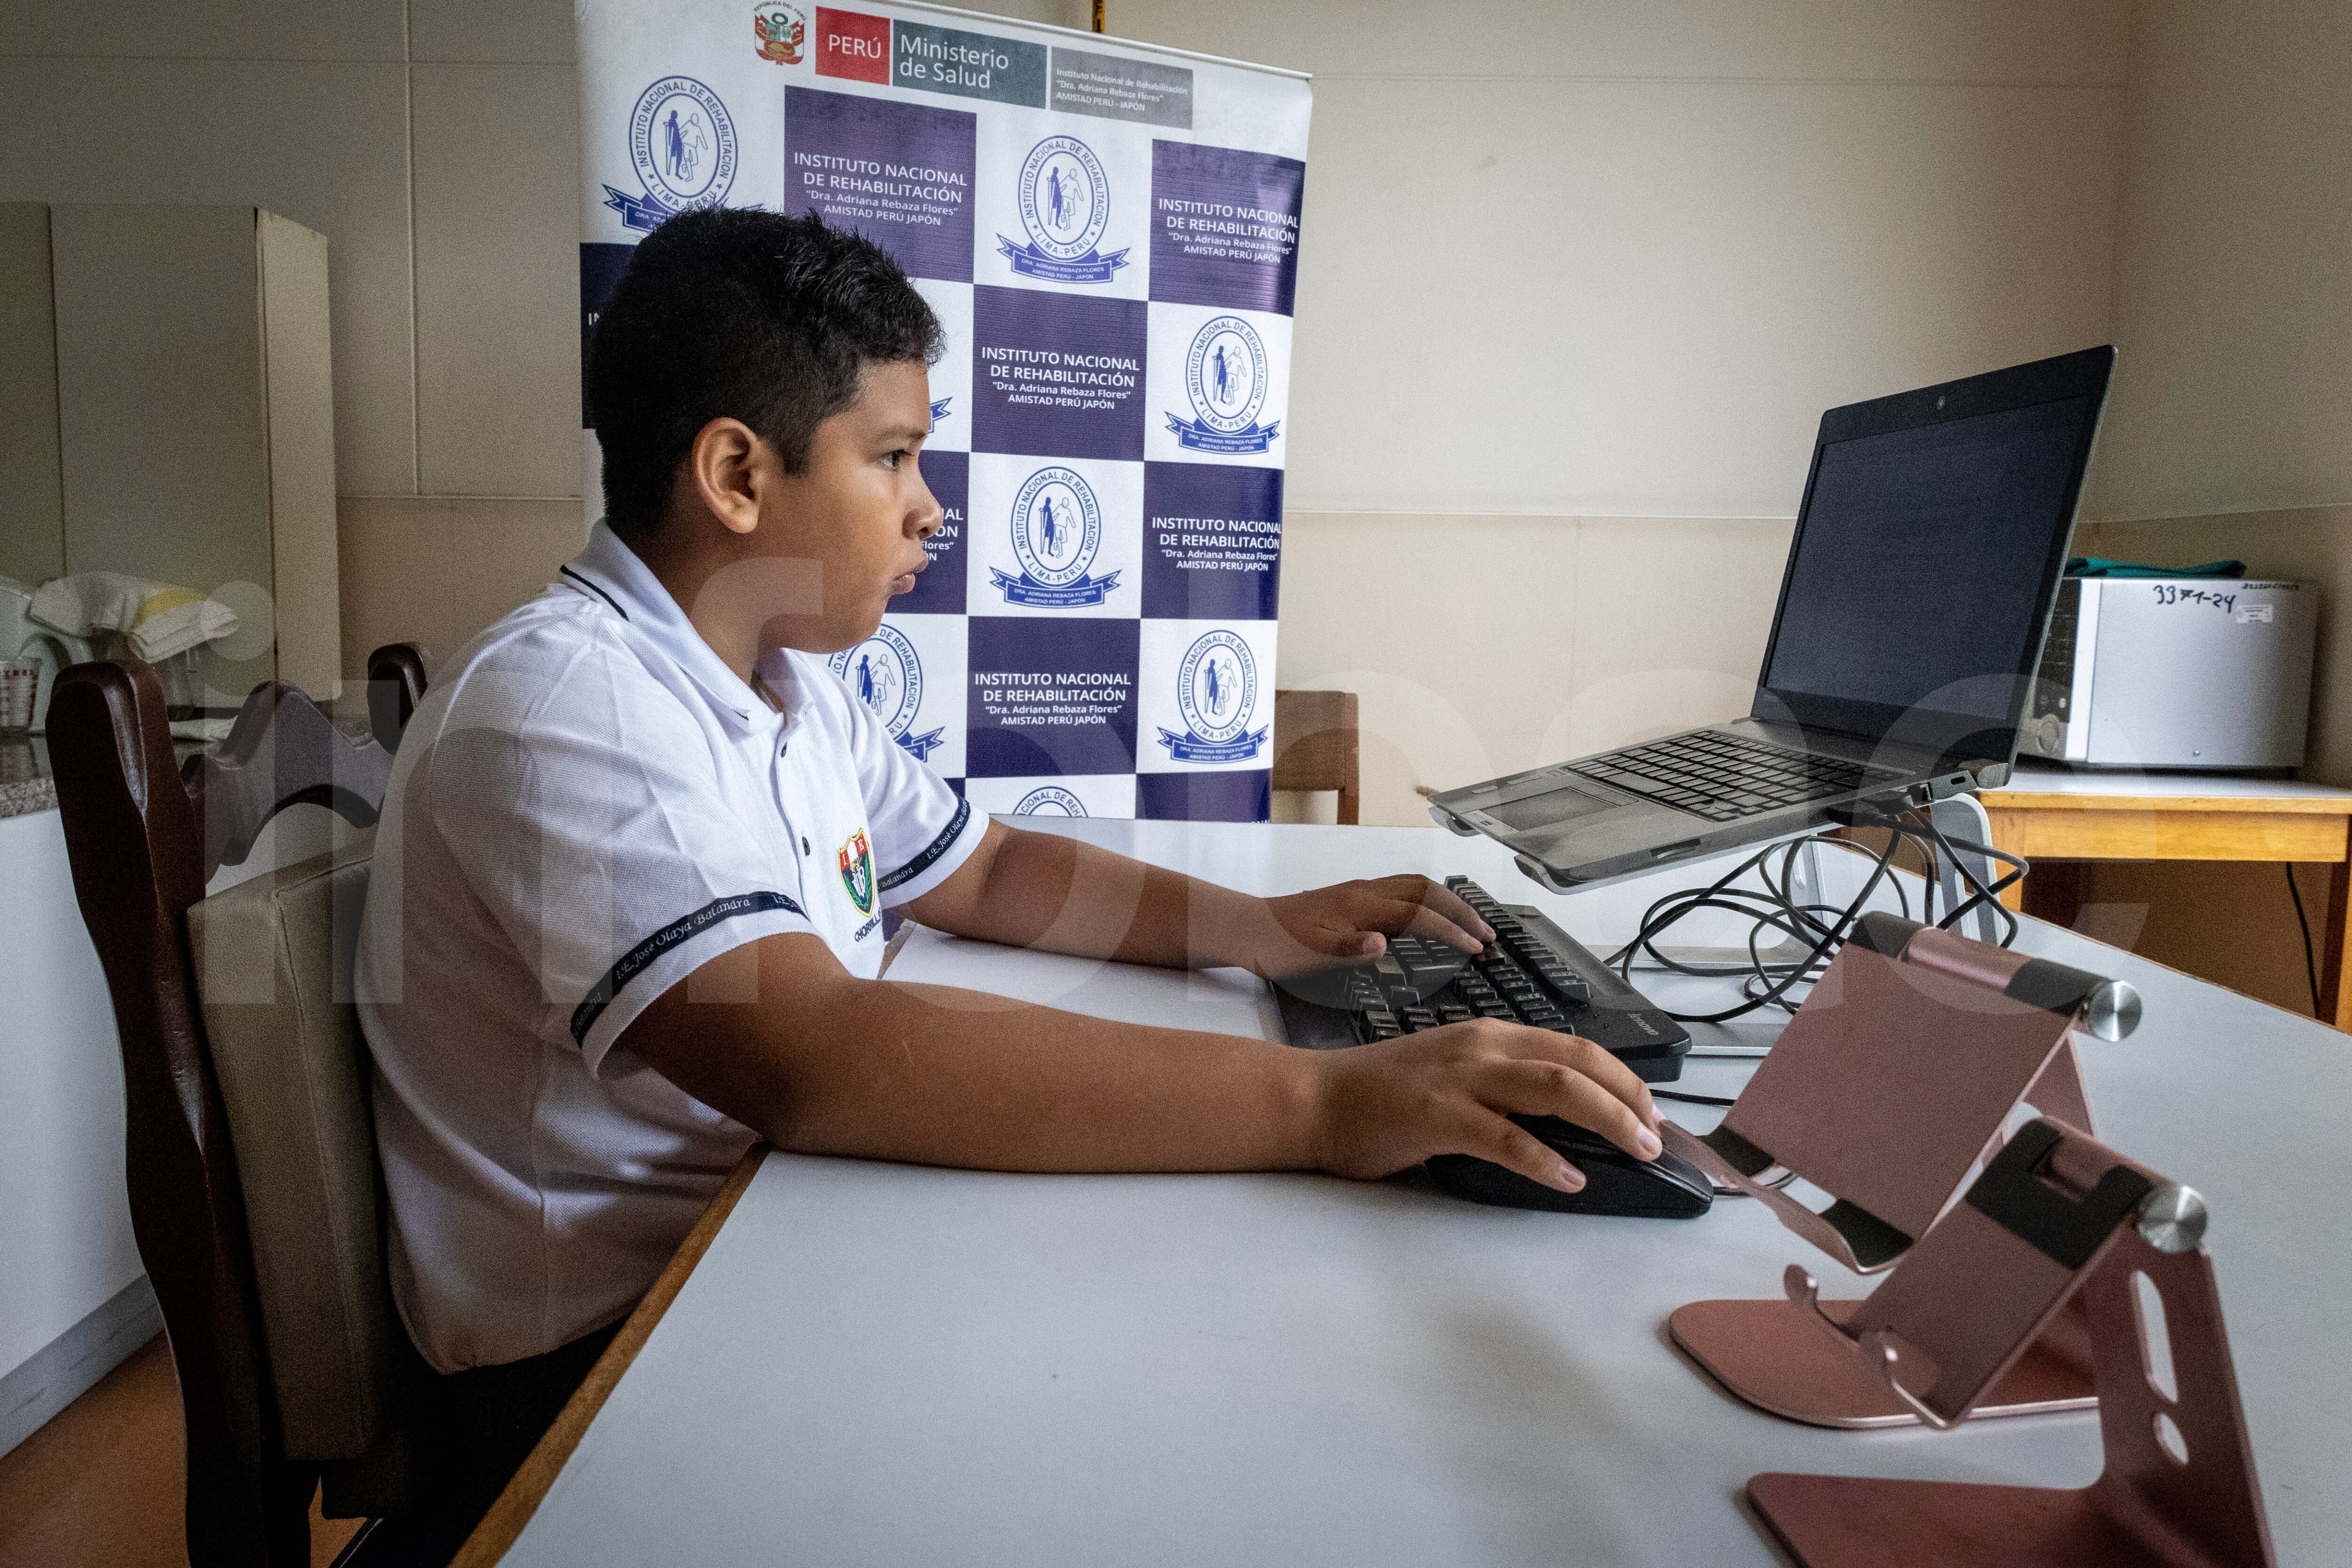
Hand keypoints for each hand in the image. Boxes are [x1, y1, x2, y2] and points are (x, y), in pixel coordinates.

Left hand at [1243, 874, 1495, 978]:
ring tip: (1471, 924)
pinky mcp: (1355, 895)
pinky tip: (1432, 916)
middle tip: (1488, 934)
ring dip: (1448, 903)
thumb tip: (1384, 943)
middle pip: (1427, 890)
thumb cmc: (1277, 945)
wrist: (1247, 927)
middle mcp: (1365, 891)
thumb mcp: (1310, 955)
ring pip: (1417, 885)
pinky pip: (1403, 889)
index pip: (1419, 914)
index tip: (1477, 948)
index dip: (1451, 931)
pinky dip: (1428, 900)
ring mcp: (1361, 890)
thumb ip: (1349, 949)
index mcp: (1360, 906)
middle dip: (1462, 911)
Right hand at [1304, 1021, 1662, 1193]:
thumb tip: (1563, 1120)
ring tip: (1637, 1150)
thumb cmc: (1382, 1096)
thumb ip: (1503, 1085)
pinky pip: (1505, 1138)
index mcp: (1490, 1036)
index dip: (1624, 1078)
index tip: (1651, 1112)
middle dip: (1630, 1097)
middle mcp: (1483, 1047)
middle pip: (1578, 1063)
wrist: (1315, 1100)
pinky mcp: (1438, 1115)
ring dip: (1607, 1119)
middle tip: (1659, 1136)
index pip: (1576, 1048)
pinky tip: (1570, 1179)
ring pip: (1555, 1089)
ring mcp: (1460, 1079)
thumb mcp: (1454, 1073)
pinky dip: (1545, 1159)